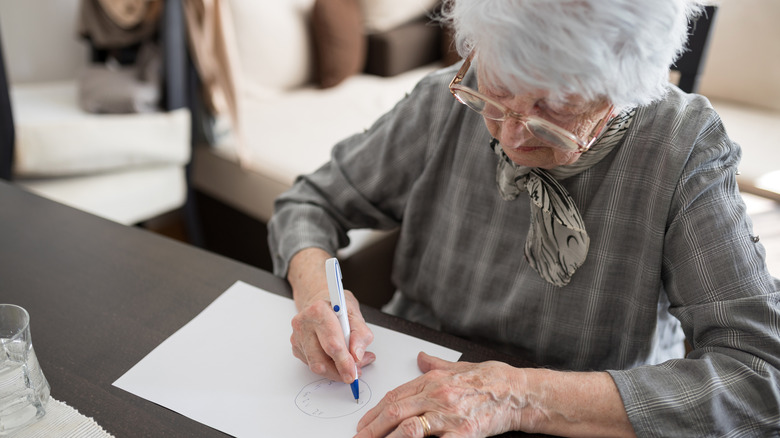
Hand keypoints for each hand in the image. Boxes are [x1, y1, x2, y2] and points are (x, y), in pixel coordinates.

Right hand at [290, 288, 375, 383]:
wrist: (321, 301)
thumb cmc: (338, 306)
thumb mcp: (355, 313)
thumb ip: (360, 334)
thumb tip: (357, 355)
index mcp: (318, 311)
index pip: (332, 343)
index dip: (344, 361)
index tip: (353, 373)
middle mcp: (303, 324)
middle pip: (320, 360)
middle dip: (339, 371)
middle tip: (354, 373)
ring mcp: (297, 337)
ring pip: (316, 366)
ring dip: (335, 370)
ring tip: (351, 364)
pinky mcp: (296, 348)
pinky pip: (313, 365)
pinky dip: (328, 367)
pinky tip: (338, 358)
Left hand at [355, 352, 525, 437]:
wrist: (520, 393)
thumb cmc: (493, 380)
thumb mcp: (460, 367)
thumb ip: (436, 365)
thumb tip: (420, 357)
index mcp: (434, 380)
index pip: (395, 396)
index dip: (374, 412)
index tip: (362, 424)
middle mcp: (438, 395)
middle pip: (395, 412)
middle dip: (372, 428)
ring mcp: (449, 415)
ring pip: (408, 428)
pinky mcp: (463, 433)